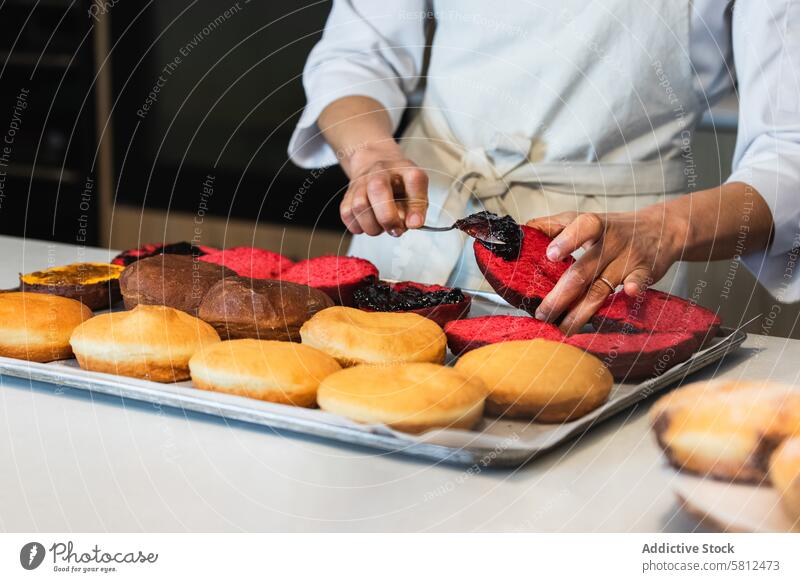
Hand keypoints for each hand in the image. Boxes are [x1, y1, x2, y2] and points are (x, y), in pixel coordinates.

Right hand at [339, 143, 427, 235]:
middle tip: (395, 230)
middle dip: (387, 218)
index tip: (414, 223)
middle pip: (378, 189)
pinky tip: (368, 224)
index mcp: (404, 169)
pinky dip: (358, 226)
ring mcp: (361, 182)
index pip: (414, 180)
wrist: (374, 164)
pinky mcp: (347, 195)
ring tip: (381, 227)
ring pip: (359, 206)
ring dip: (372, 226)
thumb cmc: (399, 183)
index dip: (416, 205)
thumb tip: (414, 224)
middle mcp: (380, 172)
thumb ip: (418, 207)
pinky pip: (347, 214)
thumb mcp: (416, 191)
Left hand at [526, 204, 687, 334]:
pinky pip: (639, 282)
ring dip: (581, 312)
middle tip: (543, 314)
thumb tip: (525, 229)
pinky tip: (627, 295)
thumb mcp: (586, 219)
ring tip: (563, 328)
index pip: (581, 228)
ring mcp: (629, 258)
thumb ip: (554, 225)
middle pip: (583, 270)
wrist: (662, 228)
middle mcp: (611, 241)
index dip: (566, 241)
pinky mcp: (646, 272)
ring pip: (601, 288)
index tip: (550, 255)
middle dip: (560, 296)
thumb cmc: (614, 228)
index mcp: (595, 225)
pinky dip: (634, 288)